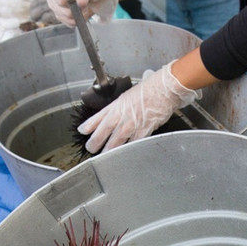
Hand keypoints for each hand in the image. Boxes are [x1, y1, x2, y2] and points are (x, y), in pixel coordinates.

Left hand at [78, 62, 201, 152]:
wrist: (164, 90)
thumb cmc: (149, 90)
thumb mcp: (127, 97)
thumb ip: (118, 108)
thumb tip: (109, 117)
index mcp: (117, 106)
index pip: (99, 117)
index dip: (89, 125)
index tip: (82, 131)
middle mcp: (122, 115)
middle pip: (104, 132)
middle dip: (95, 142)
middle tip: (91, 149)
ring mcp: (132, 124)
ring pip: (117, 141)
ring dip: (109, 149)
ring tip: (104, 155)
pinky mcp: (143, 130)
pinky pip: (133, 143)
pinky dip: (128, 149)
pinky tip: (124, 154)